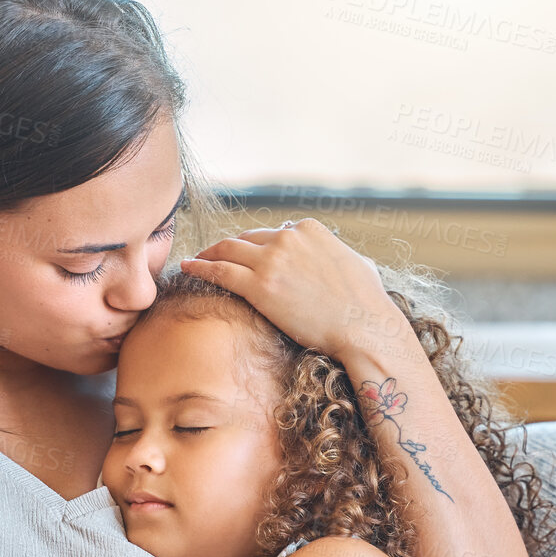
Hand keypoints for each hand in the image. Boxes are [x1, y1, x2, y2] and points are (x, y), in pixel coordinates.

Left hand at [177, 218, 408, 356]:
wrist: (364, 327)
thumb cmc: (367, 304)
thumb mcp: (358, 264)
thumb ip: (338, 256)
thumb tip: (339, 262)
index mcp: (310, 229)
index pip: (273, 232)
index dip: (257, 245)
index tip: (247, 255)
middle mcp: (288, 237)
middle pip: (246, 238)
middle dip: (229, 247)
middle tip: (214, 256)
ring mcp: (272, 259)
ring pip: (228, 249)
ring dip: (208, 253)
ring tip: (196, 260)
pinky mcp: (260, 285)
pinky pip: (219, 271)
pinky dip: (199, 266)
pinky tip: (187, 267)